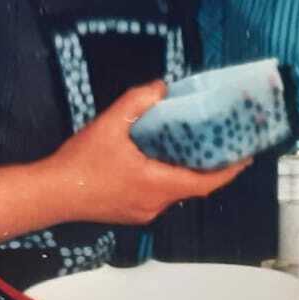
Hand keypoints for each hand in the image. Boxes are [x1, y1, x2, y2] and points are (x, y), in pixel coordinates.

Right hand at [43, 81, 251, 225]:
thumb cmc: (80, 164)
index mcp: (157, 185)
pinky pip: (159, 197)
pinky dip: (168, 181)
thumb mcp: (109, 125)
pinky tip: (161, 163)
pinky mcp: (131, 213)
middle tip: (222, 148)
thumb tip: (161, 87)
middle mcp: (156, 204)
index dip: (229, 171)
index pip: (206, 183)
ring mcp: (143, 212)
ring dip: (187, 175)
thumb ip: (137, 102)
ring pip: (175, 194)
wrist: (52, 194)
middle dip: (211, 170)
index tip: (246, 157)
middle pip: (193, 188)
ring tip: (194, 151)